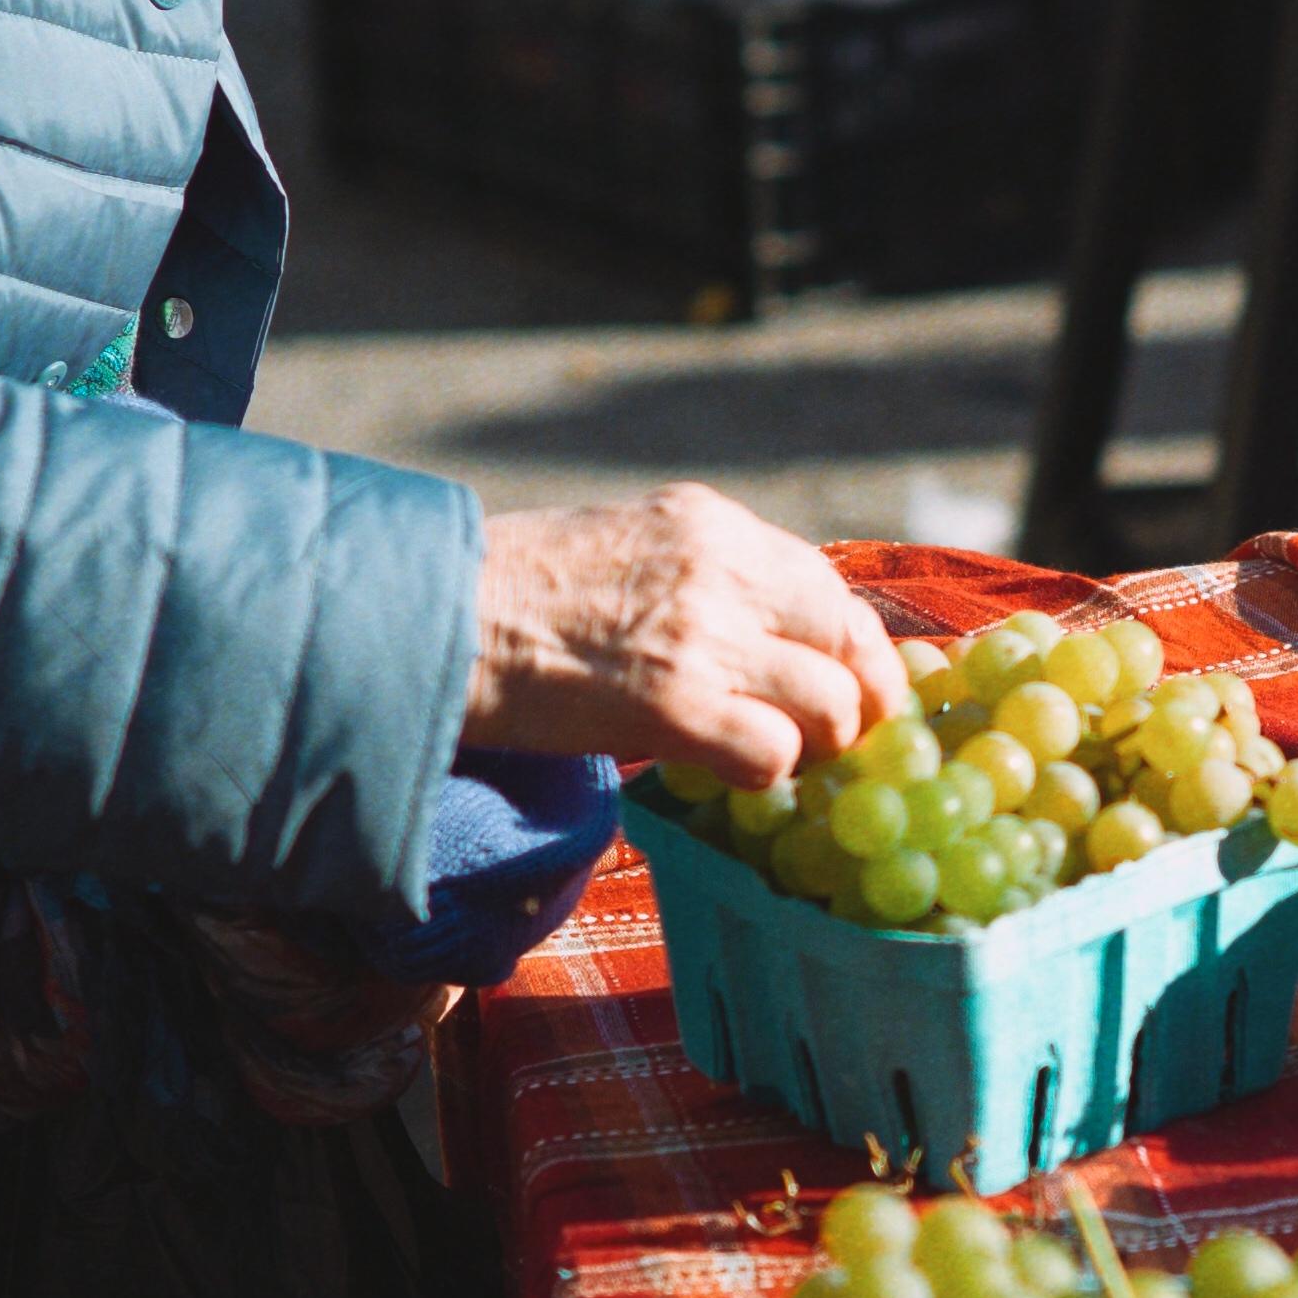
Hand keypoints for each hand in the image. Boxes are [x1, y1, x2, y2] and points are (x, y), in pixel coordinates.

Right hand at [463, 485, 904, 787]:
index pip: (827, 583)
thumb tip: (770, 632)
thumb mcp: (628, 542)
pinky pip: (774, 752)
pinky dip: (766, 773)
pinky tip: (727, 771)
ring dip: (816, 742)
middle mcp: (723, 570)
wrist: (438, 620)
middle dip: (859, 696)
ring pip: (830, 702)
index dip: (850, 643)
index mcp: (712, 524)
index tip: (850, 680)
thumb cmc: (515, 590)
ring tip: (779, 757)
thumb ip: (707, 576)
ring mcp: (706, 638)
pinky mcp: (678, 707)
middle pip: (848, 639)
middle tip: (838, 735)